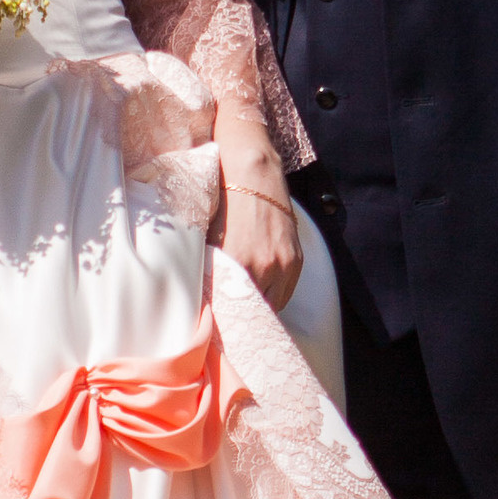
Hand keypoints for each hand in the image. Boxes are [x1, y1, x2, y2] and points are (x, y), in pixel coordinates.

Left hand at [213, 170, 302, 309]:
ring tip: (244, 309)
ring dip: (259, 309)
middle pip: (252, 310)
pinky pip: (285, 293)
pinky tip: (259, 294)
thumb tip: (202, 297)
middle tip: (229, 320)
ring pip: (271, 306)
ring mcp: (282, 264)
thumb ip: (209, 269)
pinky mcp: (295, 260)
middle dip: (241, 315)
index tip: (214, 322)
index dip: (221, 317)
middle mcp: (263, 266)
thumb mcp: (209, 237)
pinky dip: (272, 297)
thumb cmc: (223, 203)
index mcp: (236, 262)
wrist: (253, 175)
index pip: (228, 307)